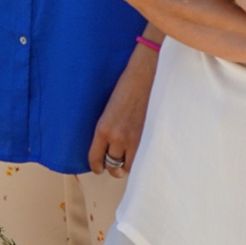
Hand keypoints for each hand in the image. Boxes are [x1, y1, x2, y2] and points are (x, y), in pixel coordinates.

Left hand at [88, 41, 157, 176]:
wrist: (145, 76)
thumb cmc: (124, 87)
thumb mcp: (107, 109)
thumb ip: (106, 127)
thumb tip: (106, 143)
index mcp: (103, 128)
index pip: (95, 158)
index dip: (96, 167)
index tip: (98, 168)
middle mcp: (117, 137)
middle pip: (112, 166)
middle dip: (111, 168)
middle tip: (113, 164)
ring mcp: (135, 139)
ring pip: (128, 167)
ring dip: (126, 166)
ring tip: (126, 161)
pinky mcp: (150, 138)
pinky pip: (143, 160)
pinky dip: (140, 161)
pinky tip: (139, 156)